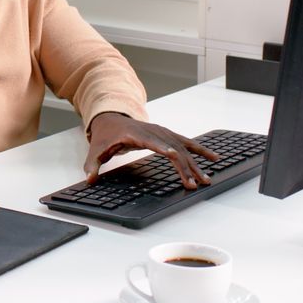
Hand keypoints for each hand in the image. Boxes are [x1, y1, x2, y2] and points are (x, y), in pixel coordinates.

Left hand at [84, 112, 218, 188]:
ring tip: (207, 178)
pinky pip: (186, 142)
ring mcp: (162, 131)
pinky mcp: (167, 134)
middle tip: (193, 183)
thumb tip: (89, 178)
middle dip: (184, 165)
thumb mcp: (96, 149)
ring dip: (196, 162)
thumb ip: (92, 164)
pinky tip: (213, 158)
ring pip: (183, 146)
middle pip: (172, 147)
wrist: (111, 118)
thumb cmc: (105, 135)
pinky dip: (200, 150)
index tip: (174, 155)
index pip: (151, 141)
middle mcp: (152, 131)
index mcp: (135, 134)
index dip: (163, 148)